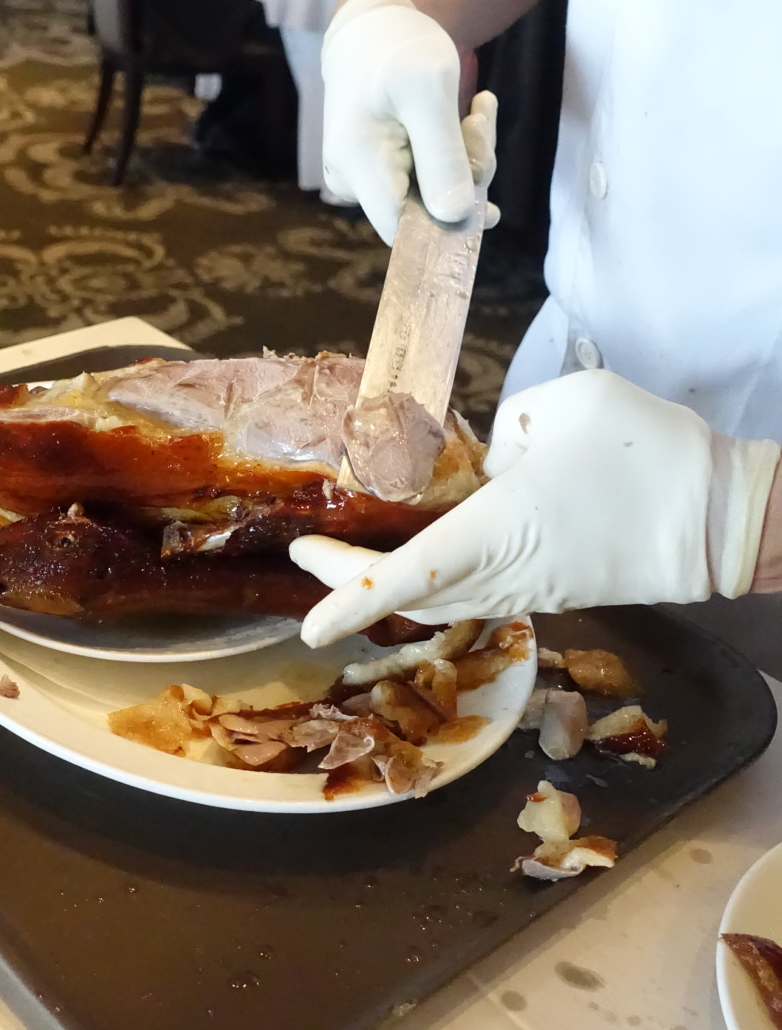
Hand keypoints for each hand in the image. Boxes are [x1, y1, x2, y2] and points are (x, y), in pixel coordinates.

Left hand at [293, 371, 780, 646]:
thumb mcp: (564, 406)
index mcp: (496, 529)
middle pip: (412, 596)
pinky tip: (426, 554)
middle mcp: (504, 573)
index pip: (406, 574)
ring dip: (390, 588)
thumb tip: (489, 460)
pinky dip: (433, 585)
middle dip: (350, 583)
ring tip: (352, 557)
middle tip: (308, 554)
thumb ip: (507, 430)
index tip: (305, 623)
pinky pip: (475, 597)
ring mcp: (528, 591)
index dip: (349, 597)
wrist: (724, 519)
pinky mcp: (549, 590)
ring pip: (441, 604)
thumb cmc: (645, 454)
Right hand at [321, 0, 499, 244]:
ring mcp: (365, 181)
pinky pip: (428, 181)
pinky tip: (466, 119)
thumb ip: (442, 156)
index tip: (489, 208)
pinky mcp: (380, 173)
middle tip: (480, 120)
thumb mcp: (429, 88)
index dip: (446, 229)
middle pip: (424, 213)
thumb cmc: (398, 49)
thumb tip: (456, 218)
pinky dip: (457, 155)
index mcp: (358, 167)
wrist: (373, 30)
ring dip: (468, 159)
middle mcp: (353, 184)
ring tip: (476, 111)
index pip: (402, 231)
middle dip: (467, 175)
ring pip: (432, 196)